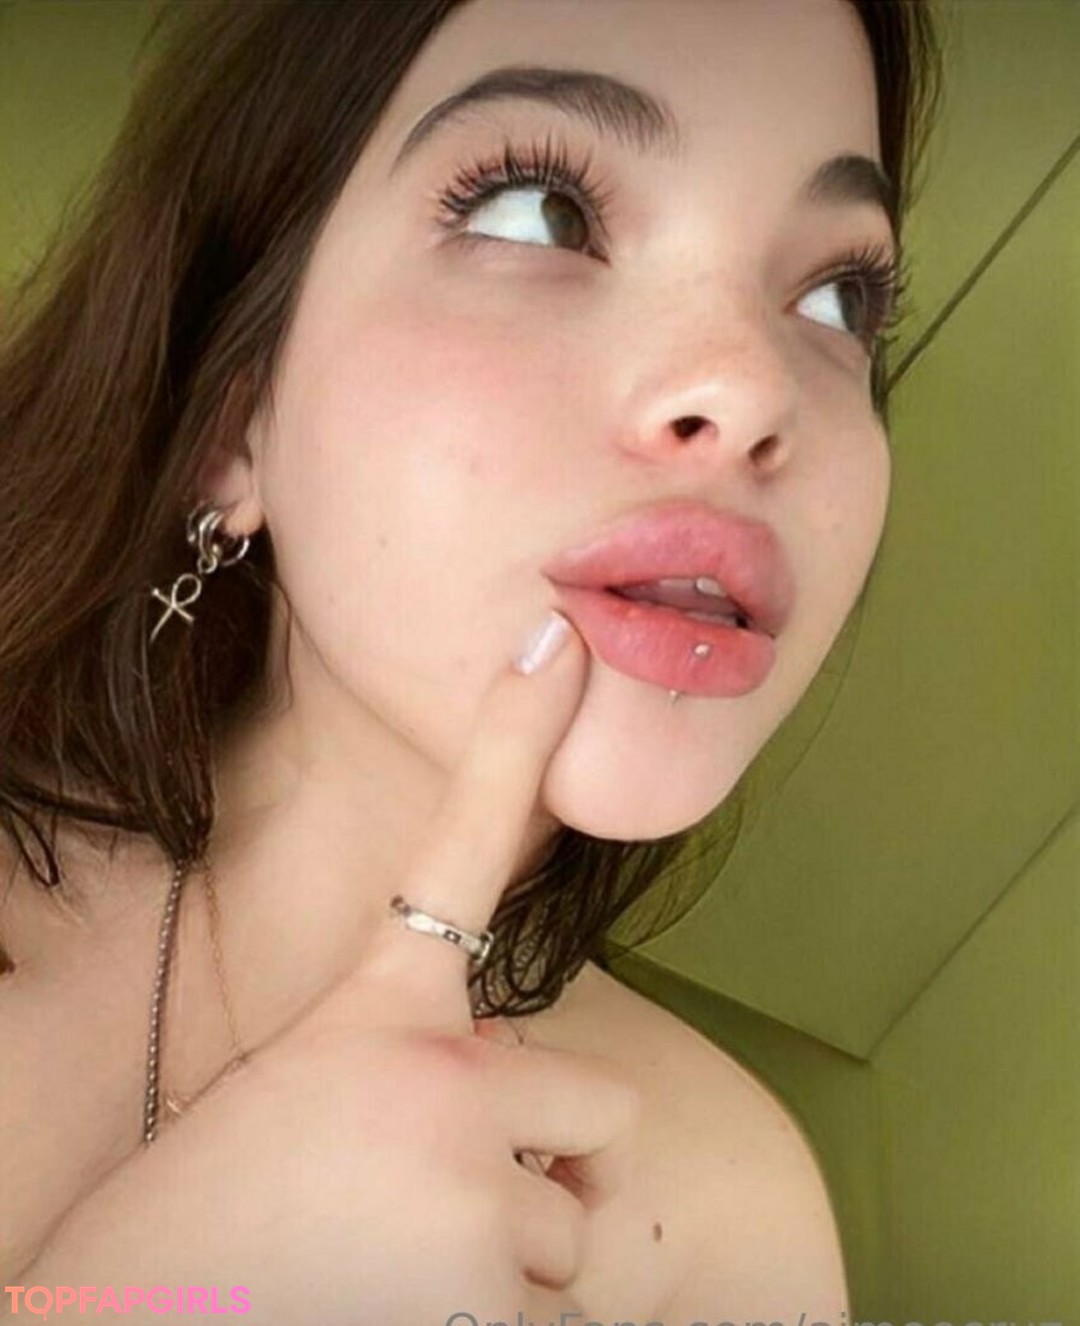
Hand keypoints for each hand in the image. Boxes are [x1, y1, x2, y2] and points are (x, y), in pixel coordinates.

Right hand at [26, 611, 641, 1324]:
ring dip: (507, 1264)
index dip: (513, 739)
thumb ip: (411, 1071)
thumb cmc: (210, 1218)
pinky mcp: (493, 1297)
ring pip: (573, 1229)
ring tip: (389, 1276)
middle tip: (433, 1207)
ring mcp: (477, 1186)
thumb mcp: (304, 1099)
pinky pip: (556, 1316)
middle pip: (600, 1108)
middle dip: (549, 1164)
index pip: (462, 846)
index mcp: (378, 1013)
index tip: (552, 643)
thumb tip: (525, 1110)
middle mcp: (443, 1076)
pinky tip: (398, 1321)